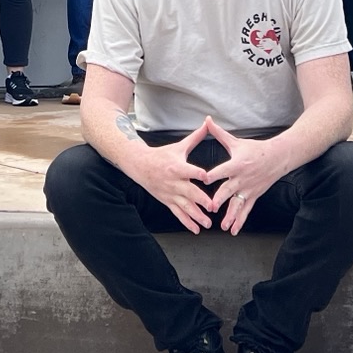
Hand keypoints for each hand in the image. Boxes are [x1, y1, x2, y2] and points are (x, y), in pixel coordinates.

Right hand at [124, 117, 216, 232]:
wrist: (140, 166)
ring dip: (196, 215)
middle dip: (200, 200)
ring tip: (207, 223)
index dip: (198, 173)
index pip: (189, 170)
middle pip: (188, 191)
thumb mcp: (178, 146)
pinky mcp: (167, 201)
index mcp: (177, 166)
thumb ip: (196, 137)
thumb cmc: (162, 155)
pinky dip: (187, 222)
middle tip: (212, 207)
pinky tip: (196, 230)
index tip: (207, 177)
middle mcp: (174, 182)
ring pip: (184, 206)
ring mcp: (170, 193)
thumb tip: (208, 122)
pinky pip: (178, 213)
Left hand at [199, 118, 291, 234]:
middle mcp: (242, 178)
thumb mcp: (236, 141)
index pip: (223, 170)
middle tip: (210, 207)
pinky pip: (246, 210)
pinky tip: (233, 230)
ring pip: (238, 204)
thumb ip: (219, 133)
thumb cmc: (254, 148)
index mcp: (236, 164)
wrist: (277, 157)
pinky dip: (240, 221)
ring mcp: (248, 189)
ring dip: (230, 215)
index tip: (203, 179)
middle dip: (219, 199)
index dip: (213, 174)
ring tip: (222, 226)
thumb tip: (207, 120)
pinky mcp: (253, 196)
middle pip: (229, 190)